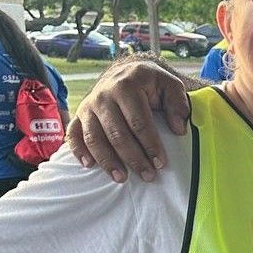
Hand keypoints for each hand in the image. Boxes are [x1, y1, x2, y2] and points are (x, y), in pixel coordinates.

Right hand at [66, 61, 190, 182]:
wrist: (124, 73)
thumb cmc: (150, 84)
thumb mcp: (169, 85)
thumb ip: (178, 104)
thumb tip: (178, 129)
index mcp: (126, 86)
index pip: (138, 122)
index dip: (150, 145)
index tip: (161, 163)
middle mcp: (103, 95)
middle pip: (117, 134)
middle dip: (133, 158)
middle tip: (148, 176)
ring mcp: (89, 106)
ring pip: (94, 138)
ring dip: (107, 161)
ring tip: (121, 178)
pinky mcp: (79, 115)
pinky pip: (74, 134)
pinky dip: (79, 150)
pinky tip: (89, 165)